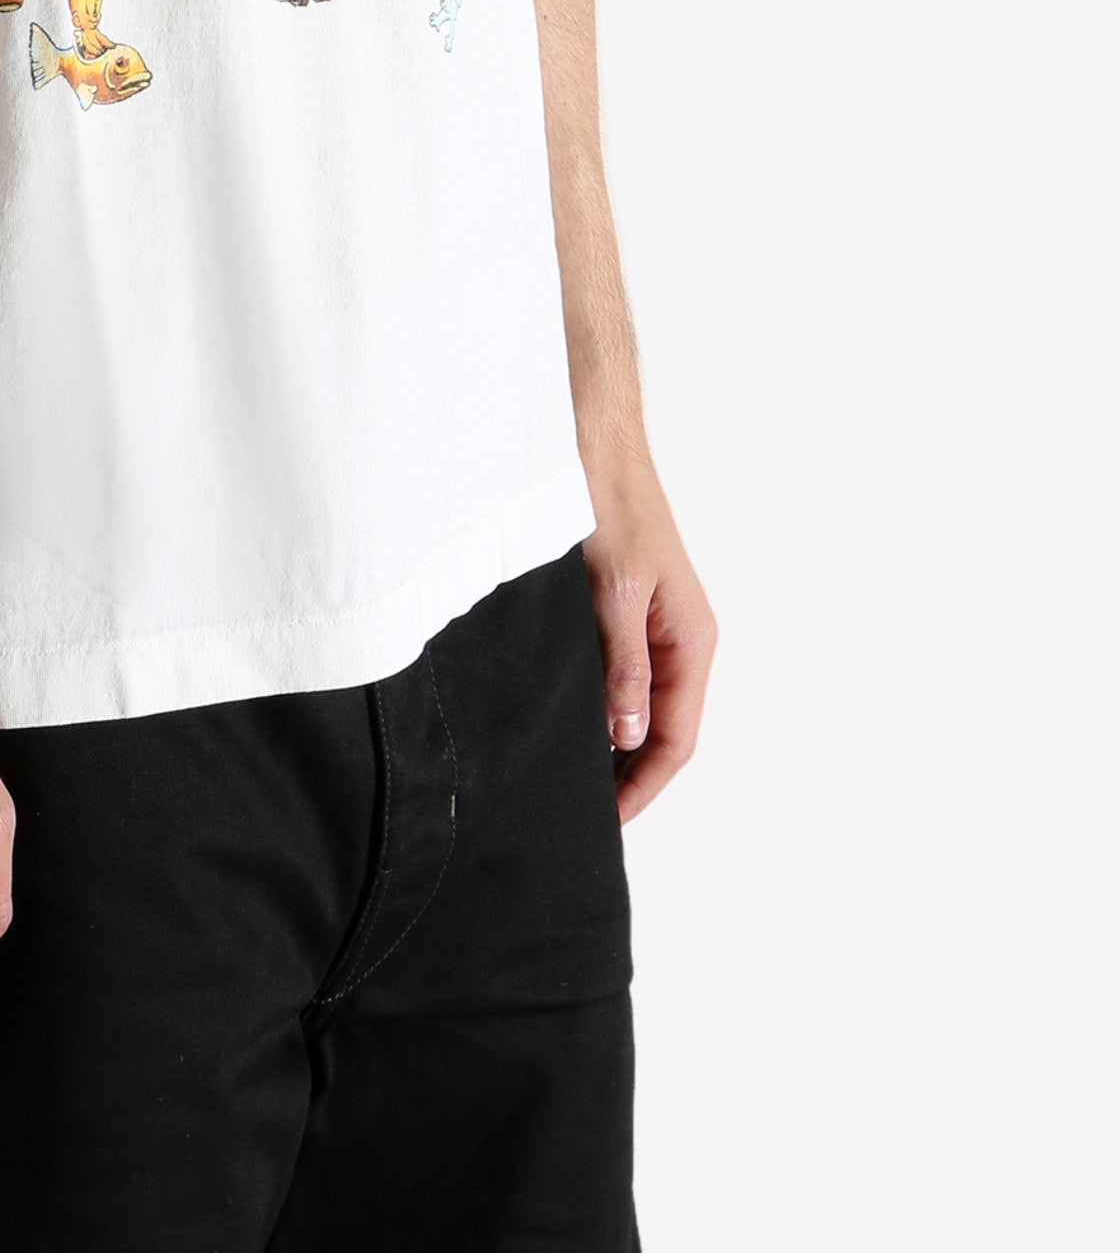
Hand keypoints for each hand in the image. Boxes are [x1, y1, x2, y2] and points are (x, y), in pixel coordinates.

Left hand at [580, 448, 716, 823]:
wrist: (593, 443)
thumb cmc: (609, 504)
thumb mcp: (612, 591)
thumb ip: (623, 665)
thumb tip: (627, 734)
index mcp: (692, 640)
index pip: (676, 738)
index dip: (642, 785)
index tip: (606, 820)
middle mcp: (681, 639)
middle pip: (663, 730)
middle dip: (630, 775)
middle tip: (582, 811)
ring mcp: (656, 625)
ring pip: (642, 704)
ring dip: (615, 743)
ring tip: (573, 778)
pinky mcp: (627, 610)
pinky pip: (624, 674)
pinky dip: (604, 705)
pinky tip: (571, 719)